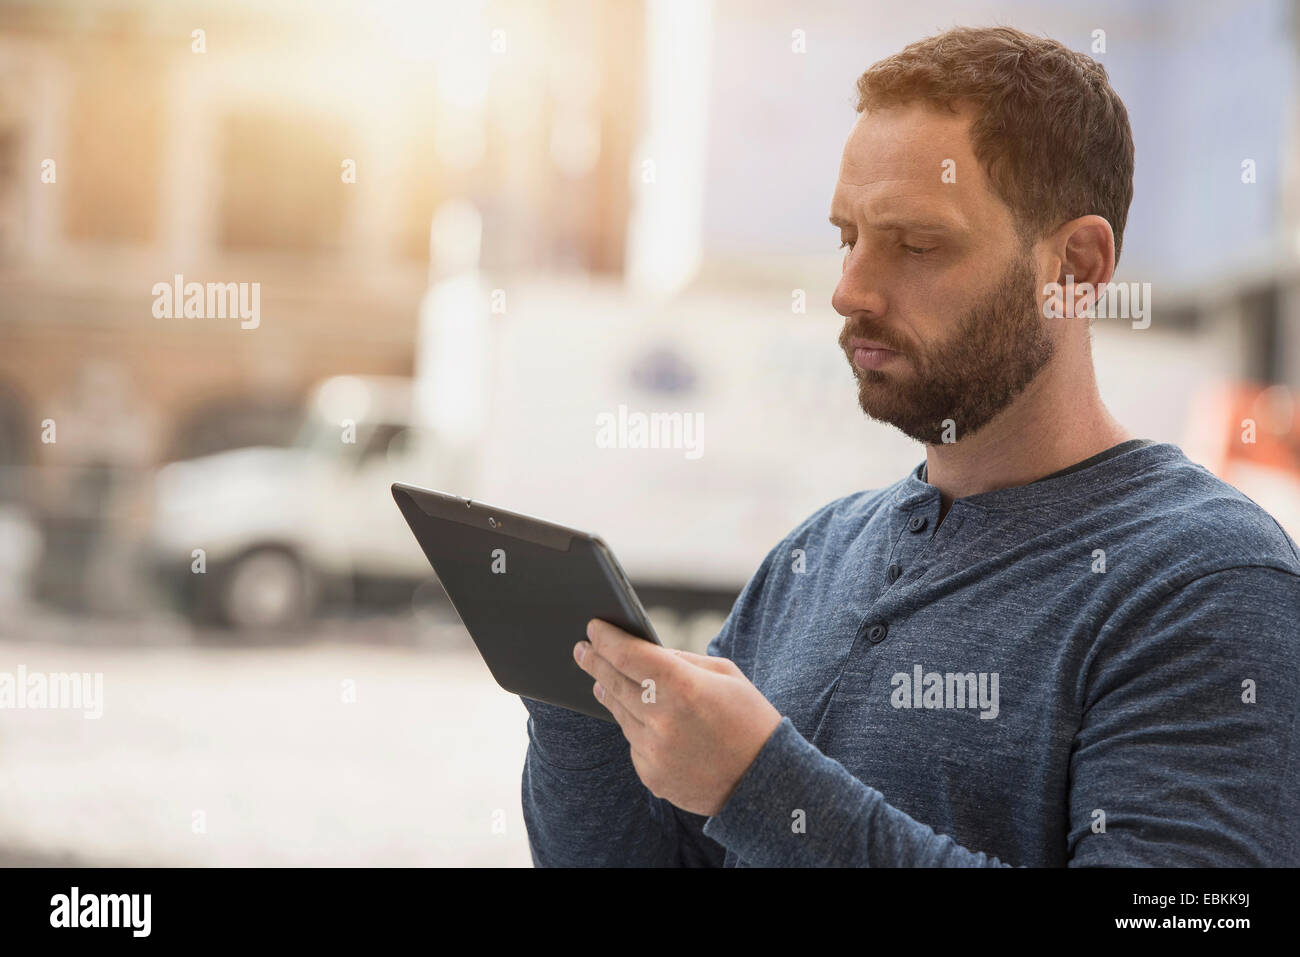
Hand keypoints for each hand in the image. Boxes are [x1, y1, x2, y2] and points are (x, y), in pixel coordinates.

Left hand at [574, 618, 782, 816]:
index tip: (593, 628)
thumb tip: (644, 652)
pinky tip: (644, 720)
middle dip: (595, 662)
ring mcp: (654, 751)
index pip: (628, 654)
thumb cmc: (749, 720)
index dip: (606, 639)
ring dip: (610, 693)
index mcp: (683, 686)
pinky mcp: (651, 775)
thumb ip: (681, 660)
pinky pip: (634, 742)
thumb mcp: (725, 675)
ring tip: (601, 680)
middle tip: (582, 650)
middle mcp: (662, 720)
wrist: (765, 783)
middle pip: (614, 682)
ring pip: (620, 713)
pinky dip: (637, 728)